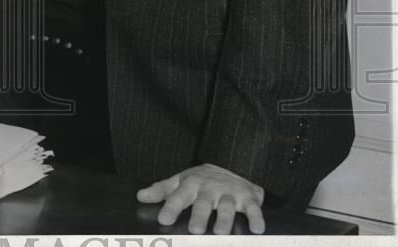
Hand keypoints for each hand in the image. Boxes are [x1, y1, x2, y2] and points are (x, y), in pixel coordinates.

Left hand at [137, 163, 264, 233]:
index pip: (179, 196)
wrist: (233, 164)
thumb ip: (162, 190)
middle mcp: (210, 189)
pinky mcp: (248, 197)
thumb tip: (140, 197)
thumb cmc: (202, 180)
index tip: (163, 220)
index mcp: (192, 185)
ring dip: (224, 218)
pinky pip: (253, 208)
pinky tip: (257, 229)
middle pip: (203, 203)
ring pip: (226, 206)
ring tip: (220, 232)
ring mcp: (229, 193)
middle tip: (194, 230)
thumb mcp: (180, 181)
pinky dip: (256, 217)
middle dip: (198, 215)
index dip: (171, 207)